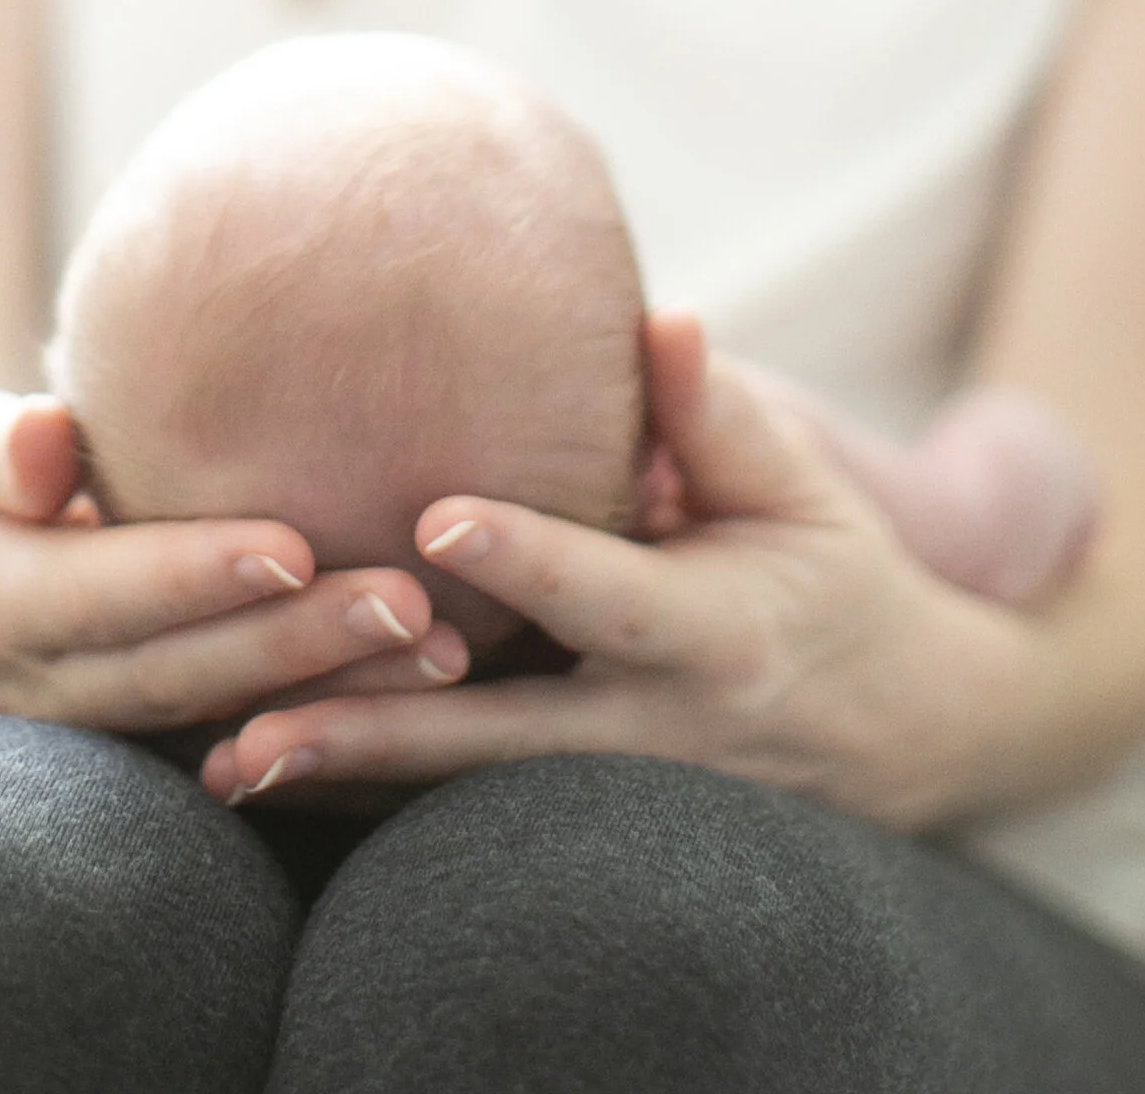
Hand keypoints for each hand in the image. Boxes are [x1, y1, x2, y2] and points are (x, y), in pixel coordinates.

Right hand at [0, 388, 472, 734]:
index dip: (191, 576)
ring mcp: (104, 747)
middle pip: (180, 676)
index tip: (292, 543)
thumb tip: (43, 440)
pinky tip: (427, 712)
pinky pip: (246, 764)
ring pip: (225, 731)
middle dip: (296, 645)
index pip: (99, 595)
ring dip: (336, 700)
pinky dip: (333, 744)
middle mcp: (45, 696)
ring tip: (446, 654)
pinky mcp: (156, 769)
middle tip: (410, 602)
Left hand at [196, 318, 1023, 827]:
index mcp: (715, 629)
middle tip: (258, 715)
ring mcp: (624, 797)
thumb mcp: (804, 489)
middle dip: (381, 727)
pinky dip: (377, 805)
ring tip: (230, 763)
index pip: (604, 592)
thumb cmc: (840, 575)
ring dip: (353, 780)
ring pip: (470, 798)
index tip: (431, 520)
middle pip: (502, 739)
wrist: (914, 732)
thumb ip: (718, 414)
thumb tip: (658, 318)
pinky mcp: (592, 826)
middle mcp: (661, 729)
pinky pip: (471, 820)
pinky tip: (279, 784)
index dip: (524, 556)